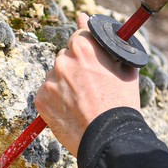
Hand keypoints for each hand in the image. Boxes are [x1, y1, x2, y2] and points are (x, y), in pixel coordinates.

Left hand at [35, 12, 139, 155]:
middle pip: (66, 56)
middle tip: (88, 85)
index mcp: (84, 48)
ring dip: (64, 84)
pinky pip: (47, 94)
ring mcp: (50, 80)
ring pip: (55, 76)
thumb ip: (114, 48)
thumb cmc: (121, 104)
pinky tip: (71, 111)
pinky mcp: (41, 99)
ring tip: (82, 103)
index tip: (81, 30)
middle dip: (75, 67)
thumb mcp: (126, 70)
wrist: (109, 137)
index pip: (79, 32)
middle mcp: (63, 60)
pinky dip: (56, 101)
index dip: (83, 35)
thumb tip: (111, 33)